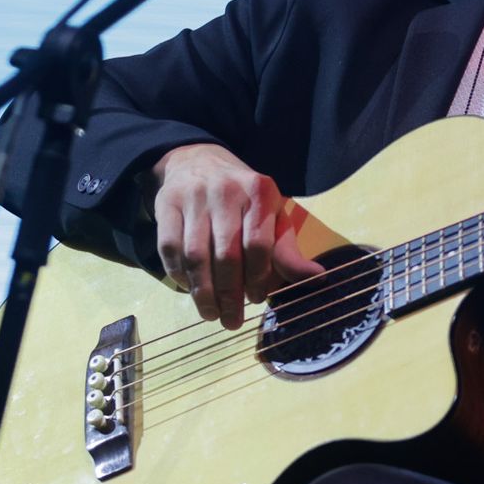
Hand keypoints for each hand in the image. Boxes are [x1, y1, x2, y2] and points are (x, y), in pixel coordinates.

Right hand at [150, 143, 323, 328]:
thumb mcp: (272, 217)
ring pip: (195, 255)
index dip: (257, 278)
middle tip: (231, 321)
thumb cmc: (243, 200)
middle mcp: (225, 190)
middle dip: (229, 295)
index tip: (256, 300)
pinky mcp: (166, 204)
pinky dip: (178, 275)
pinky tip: (190, 289)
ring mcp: (192, 197)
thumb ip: (288, 250)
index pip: (259, 245)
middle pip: (226, 255)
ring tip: (210, 314)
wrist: (200, 162)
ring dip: (202, 292)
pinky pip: (169, 249)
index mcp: (259, 192)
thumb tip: (317, 277)